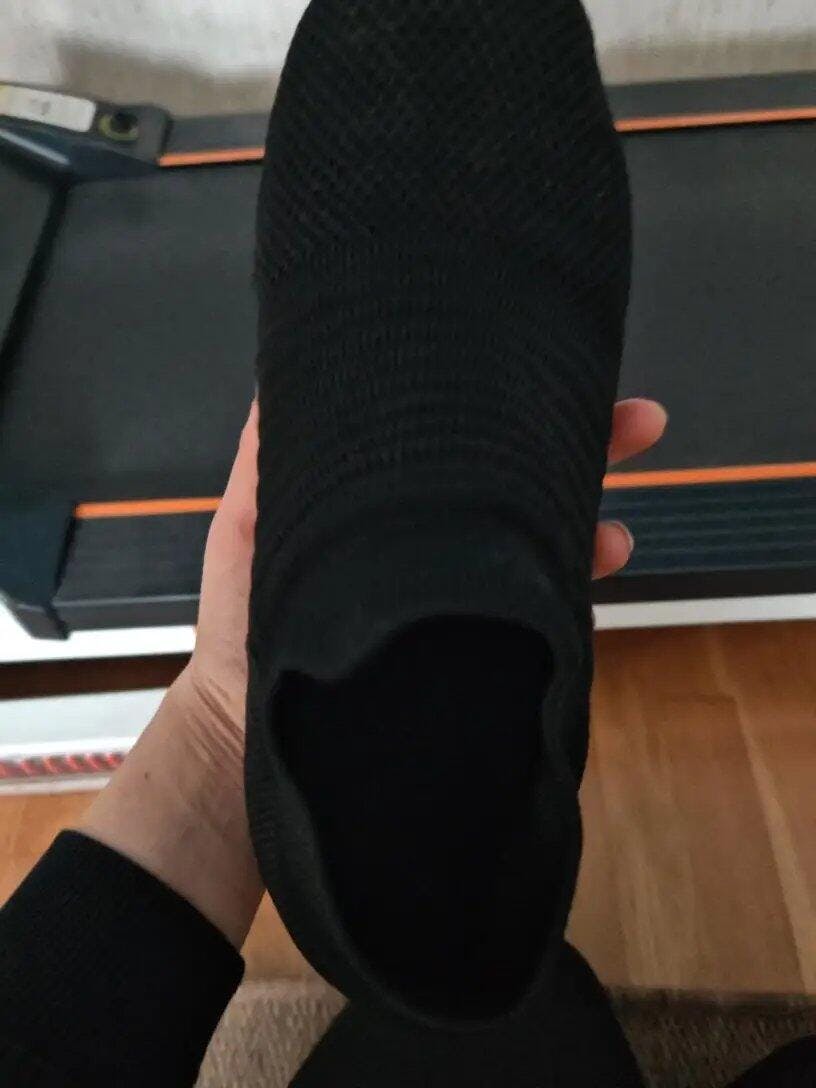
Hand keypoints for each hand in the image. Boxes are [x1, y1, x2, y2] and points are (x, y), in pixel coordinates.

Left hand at [187, 396, 666, 733]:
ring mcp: (460, 595)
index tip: (551, 369)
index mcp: (392, 505)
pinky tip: (594, 573)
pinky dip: (572, 591)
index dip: (508, 407)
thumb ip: (267, 461)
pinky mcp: (476, 648)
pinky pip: (538, 610)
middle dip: (583, 447)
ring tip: (616, 529)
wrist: (248, 739)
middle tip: (638, 420)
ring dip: (589, 526)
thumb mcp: (246, 531)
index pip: (462, 444)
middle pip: (518, 484)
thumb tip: (284, 373)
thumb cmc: (242, 628)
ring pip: (542, 545)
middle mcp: (435, 543)